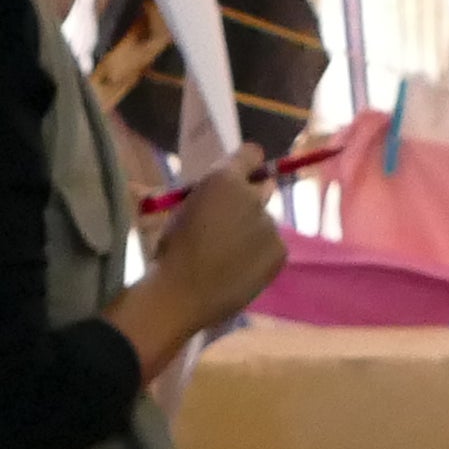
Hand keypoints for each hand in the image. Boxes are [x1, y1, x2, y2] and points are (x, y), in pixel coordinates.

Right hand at [124, 156, 282, 360]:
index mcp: (223, 179)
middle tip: (231, 221)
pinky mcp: (279, 252)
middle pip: (263, 188)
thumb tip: (181, 187)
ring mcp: (269, 225)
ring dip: (252, 231)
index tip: (240, 176)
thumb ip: (196, 194)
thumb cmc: (169, 250)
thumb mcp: (176, 210)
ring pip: (265, 222)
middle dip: (250, 199)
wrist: (182, 294)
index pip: (250, 154)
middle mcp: (252, 196)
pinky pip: (272, 246)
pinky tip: (240, 269)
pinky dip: (260, 254)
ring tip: (229, 255)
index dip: (247, 164)